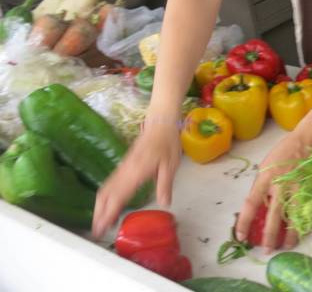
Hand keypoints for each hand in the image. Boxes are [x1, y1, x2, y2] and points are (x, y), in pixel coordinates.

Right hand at [92, 116, 181, 237]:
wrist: (160, 123)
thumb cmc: (167, 143)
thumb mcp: (171, 165)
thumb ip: (165, 185)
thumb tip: (164, 204)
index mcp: (136, 172)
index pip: (118, 196)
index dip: (109, 213)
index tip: (102, 227)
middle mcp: (125, 171)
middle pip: (106, 195)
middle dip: (99, 213)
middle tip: (96, 230)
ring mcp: (122, 168)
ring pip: (105, 189)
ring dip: (100, 206)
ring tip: (100, 222)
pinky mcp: (123, 166)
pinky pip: (109, 183)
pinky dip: (105, 197)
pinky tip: (107, 205)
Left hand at [236, 131, 303, 252]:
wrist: (307, 141)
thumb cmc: (283, 153)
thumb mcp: (266, 167)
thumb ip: (262, 186)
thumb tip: (259, 207)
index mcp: (265, 177)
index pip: (251, 203)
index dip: (245, 222)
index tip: (241, 236)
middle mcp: (281, 184)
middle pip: (274, 214)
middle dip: (269, 235)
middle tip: (267, 250)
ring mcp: (297, 187)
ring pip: (293, 215)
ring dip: (290, 233)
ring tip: (286, 246)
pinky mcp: (310, 189)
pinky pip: (305, 210)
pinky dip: (302, 222)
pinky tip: (300, 231)